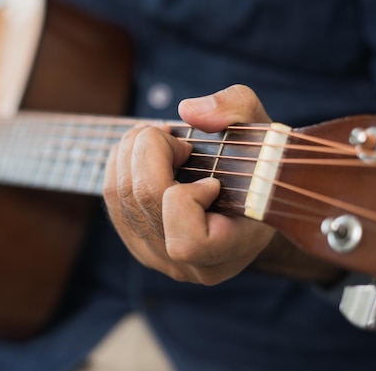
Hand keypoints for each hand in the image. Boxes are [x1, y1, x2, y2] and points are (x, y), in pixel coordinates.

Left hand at [103, 85, 275, 284]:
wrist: (253, 202)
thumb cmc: (261, 170)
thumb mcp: (264, 132)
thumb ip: (237, 110)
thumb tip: (188, 111)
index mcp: (229, 253)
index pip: (188, 242)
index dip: (189, 199)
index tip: (212, 181)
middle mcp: (188, 266)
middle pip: (145, 200)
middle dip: (154, 149)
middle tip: (177, 138)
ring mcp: (157, 257)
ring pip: (121, 194)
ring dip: (133, 148)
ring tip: (161, 137)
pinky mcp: (136, 242)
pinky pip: (111, 196)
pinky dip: (121, 160)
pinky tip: (144, 150)